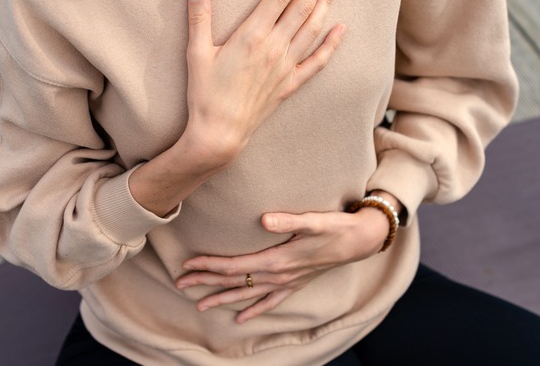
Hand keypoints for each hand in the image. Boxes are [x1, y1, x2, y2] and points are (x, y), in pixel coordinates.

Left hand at [175, 208, 388, 322]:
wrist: (359, 241)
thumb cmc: (335, 228)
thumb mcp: (313, 220)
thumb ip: (288, 221)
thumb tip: (263, 220)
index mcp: (277, 260)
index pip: (234, 266)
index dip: (209, 265)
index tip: (188, 264)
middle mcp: (278, 276)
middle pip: (235, 281)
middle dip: (206, 282)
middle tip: (179, 283)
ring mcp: (286, 283)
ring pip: (247, 294)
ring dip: (222, 298)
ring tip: (200, 305)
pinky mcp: (295, 284)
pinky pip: (270, 302)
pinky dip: (254, 310)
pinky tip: (240, 319)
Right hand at [181, 0, 345, 165]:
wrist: (220, 133)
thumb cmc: (205, 94)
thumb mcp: (196, 54)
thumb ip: (199, 19)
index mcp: (251, 35)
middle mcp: (274, 47)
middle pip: (302, 6)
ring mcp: (285, 66)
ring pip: (312, 29)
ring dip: (326, 3)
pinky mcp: (290, 84)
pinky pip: (317, 62)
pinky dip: (331, 44)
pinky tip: (341, 29)